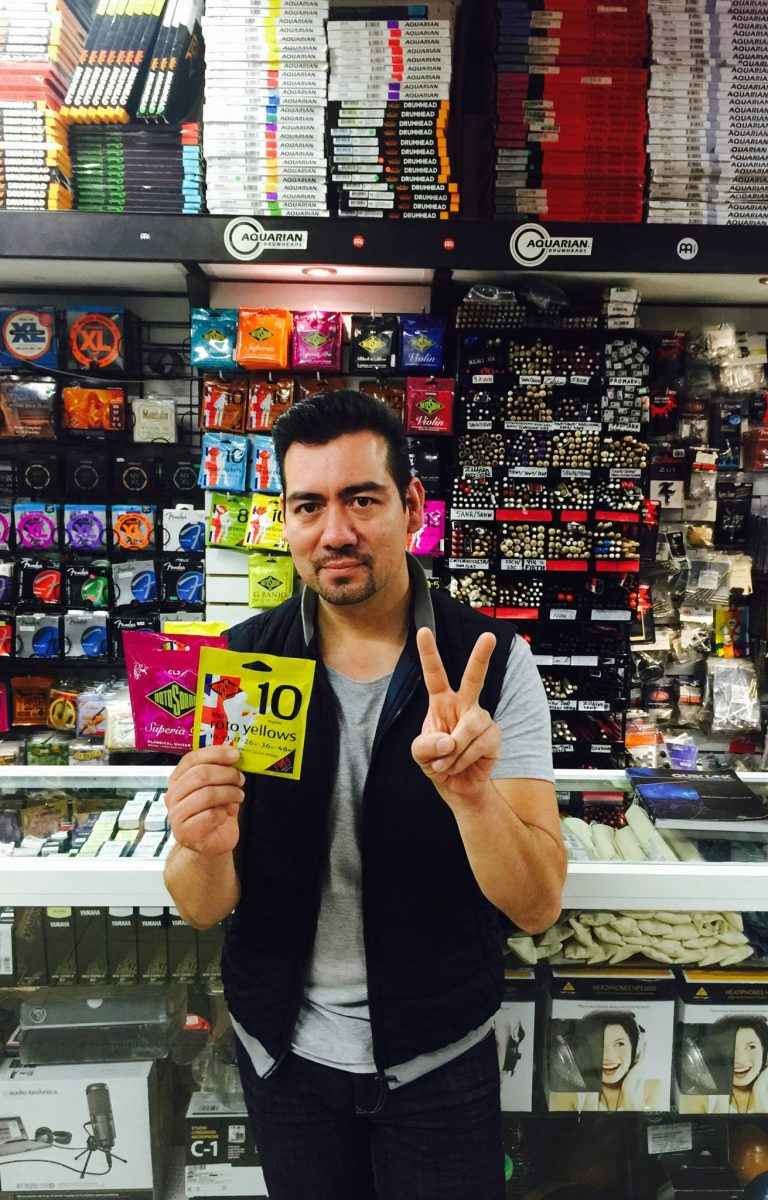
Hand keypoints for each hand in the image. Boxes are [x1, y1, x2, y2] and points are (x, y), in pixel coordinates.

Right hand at [166, 745, 244, 857]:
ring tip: (238, 796)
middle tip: (240, 778)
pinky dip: (224, 812)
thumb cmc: (214, 813)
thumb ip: (220, 771)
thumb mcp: (216, 787)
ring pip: (207, 794)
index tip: (235, 754)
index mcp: (178, 780)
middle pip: (200, 775)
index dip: (215, 753)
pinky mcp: (185, 832)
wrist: (210, 843)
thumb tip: (233, 754)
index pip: (191, 759)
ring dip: (229, 793)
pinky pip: (210, 815)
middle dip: (226, 774)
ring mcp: (176, 814)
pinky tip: (226, 814)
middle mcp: (173, 795)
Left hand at [411, 627, 499, 808]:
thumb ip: (425, 746)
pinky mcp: (494, 736)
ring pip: (469, 728)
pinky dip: (463, 760)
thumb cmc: (437, 762)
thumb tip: (448, 741)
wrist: (457, 786)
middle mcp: (465, 705)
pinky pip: (478, 746)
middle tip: (489, 636)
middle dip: (481, 657)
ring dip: (453, 752)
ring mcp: (482, 719)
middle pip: (473, 677)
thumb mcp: (419, 754)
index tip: (423, 631)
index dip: (429, 653)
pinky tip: (461, 764)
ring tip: (446, 763)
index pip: (435, 674)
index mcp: (442, 702)